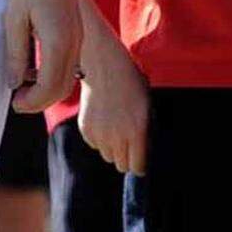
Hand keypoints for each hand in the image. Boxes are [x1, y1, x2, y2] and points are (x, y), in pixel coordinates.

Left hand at [5, 0, 81, 112]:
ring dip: (47, 88)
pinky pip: (70, 62)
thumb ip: (15, 53)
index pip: (50, 87)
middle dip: (40, 100)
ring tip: (22, 85)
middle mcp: (75, 43)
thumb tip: (14, 83)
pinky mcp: (77, 31)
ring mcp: (79, 37)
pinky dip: (54, 73)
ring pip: (68, 77)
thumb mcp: (14, 18)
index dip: (32, 102)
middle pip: (62, 87)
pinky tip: (33, 67)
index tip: (14, 103)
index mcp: (59, 42)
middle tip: (17, 100)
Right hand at [78, 31, 148, 174]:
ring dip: (112, 147)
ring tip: (114, 128)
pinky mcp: (85, 127)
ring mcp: (99, 132)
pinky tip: (102, 121)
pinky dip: (98, 137)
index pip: (137, 167)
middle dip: (126, 157)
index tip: (139, 157)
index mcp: (136, 131)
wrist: (103, 64)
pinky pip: (94, 144)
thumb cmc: (129, 83)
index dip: (139, 164)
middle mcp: (116, 136)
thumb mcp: (146, 108)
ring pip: (107, 156)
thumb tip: (142, 155)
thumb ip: (145, 134)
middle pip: (121, 165)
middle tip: (127, 142)